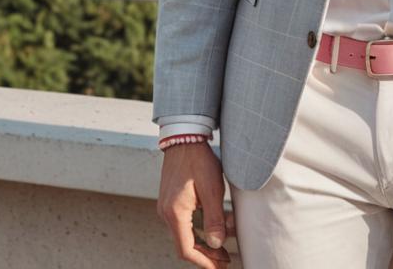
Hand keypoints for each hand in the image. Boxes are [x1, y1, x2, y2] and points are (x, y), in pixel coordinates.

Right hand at [157, 141, 234, 266]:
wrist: (184, 138)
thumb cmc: (198, 160)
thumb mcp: (212, 189)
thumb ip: (215, 218)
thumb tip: (217, 245)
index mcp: (174, 213)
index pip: (187, 250)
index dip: (205, 262)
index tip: (221, 266)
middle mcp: (166, 214)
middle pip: (185, 245)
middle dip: (207, 255)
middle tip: (226, 260)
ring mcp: (166, 208)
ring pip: (185, 235)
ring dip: (205, 242)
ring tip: (225, 244)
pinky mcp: (170, 202)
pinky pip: (184, 224)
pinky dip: (199, 230)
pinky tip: (215, 227)